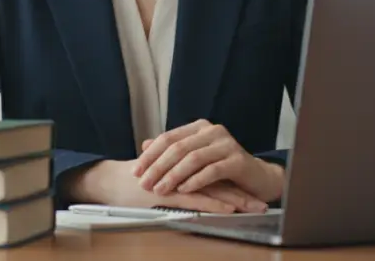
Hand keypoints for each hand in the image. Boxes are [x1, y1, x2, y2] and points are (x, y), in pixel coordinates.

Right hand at [63, 159, 266, 213]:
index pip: (216, 171)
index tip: (255, 190)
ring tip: (253, 207)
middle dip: (243, 191)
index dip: (236, 180)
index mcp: (185, 164)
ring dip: (235, 199)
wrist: (113, 181)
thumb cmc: (138, 179)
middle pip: (220, 179)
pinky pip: (196, 199)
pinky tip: (229, 209)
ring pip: (212, 189)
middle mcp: (184, 169)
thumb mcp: (164, 171)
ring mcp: (177, 181)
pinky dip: (214, 204)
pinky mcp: (168, 193)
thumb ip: (181, 170)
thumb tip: (201, 175)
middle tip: (262, 201)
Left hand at [132, 119, 284, 203]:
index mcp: (200, 127)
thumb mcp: (195, 158)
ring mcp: (227, 144)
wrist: (257, 178)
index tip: (136, 171)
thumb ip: (173, 150)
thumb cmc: (223, 169)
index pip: (169, 137)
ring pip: (193, 158)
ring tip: (160, 189)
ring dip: (174, 175)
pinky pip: (212, 170)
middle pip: (178, 147)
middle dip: (158, 167)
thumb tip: (145, 145)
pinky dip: (195, 181)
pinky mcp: (238, 160)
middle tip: (144, 183)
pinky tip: (184, 190)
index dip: (150, 155)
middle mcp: (213, 131)